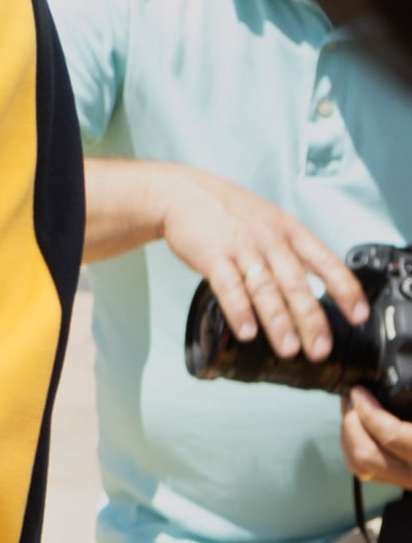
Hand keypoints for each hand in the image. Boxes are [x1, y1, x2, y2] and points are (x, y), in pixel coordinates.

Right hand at [154, 171, 366, 364]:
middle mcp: (271, 241)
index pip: (327, 263)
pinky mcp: (212, 256)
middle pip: (296, 283)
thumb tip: (322, 288)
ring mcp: (241, 248)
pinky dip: (239, 310)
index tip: (357, 316)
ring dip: (278, 321)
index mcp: (292, 233)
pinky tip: (247, 331)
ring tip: (289, 348)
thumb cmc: (233, 214)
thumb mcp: (274, 223)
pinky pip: (228, 287)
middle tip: (320, 348)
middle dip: (311, 319)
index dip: (345, 290)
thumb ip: (296, 253)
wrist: (184, 194)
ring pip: (265, 288)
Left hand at [349, 389, 411, 489]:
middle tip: (352, 399)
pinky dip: (354, 446)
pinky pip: (365, 469)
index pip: (391, 437)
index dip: (369, 411)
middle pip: (366, 455)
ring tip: (351, 409)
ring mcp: (406, 482)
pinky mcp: (400, 482)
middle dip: (351, 423)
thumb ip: (408, 403)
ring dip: (348, 434)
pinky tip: (358, 427)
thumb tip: (382, 391)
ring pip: (361, 466)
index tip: (359, 392)